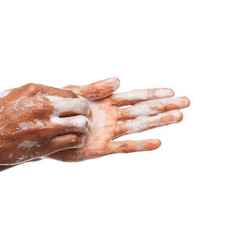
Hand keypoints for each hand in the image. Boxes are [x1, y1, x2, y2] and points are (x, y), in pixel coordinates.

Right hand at [0, 83, 90, 164]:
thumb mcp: (14, 93)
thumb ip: (36, 92)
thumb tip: (55, 94)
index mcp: (35, 90)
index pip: (71, 93)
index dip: (77, 101)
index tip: (75, 109)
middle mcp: (42, 106)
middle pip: (81, 106)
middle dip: (85, 113)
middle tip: (83, 119)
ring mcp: (44, 127)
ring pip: (80, 125)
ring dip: (83, 128)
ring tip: (79, 132)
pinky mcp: (44, 146)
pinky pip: (72, 141)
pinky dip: (77, 141)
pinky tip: (71, 141)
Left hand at [49, 78, 189, 161]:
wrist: (41, 130)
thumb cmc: (57, 110)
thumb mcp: (74, 94)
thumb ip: (96, 89)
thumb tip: (119, 80)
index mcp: (105, 103)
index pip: (133, 97)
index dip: (152, 94)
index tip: (171, 91)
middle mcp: (110, 118)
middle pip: (141, 110)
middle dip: (163, 107)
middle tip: (186, 103)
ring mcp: (107, 133)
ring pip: (137, 126)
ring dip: (158, 122)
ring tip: (178, 117)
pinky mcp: (100, 149)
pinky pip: (123, 147)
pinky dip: (140, 145)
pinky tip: (157, 142)